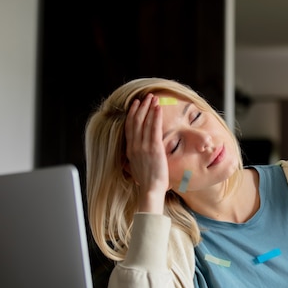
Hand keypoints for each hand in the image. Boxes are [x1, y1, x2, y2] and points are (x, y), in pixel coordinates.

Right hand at [125, 94, 169, 212]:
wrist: (150, 190)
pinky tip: (158, 108)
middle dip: (141, 107)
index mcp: (130, 150)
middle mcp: (135, 146)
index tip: (135, 104)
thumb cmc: (147, 182)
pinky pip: (154, 129)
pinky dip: (155, 117)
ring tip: (153, 98)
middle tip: (146, 97)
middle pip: (136, 121)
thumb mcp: (136, 168)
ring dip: (149, 108)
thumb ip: (136, 158)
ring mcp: (144, 147)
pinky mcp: (154, 149)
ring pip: (145, 123)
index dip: (132, 114)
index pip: (129, 127)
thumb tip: (136, 155)